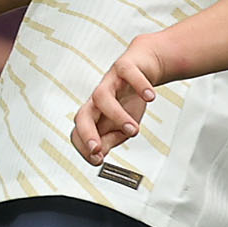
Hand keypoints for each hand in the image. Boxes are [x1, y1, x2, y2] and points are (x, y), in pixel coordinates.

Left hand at [77, 35, 171, 162]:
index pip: (78, 133)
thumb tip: (97, 157)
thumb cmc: (127, 98)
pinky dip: (140, 85)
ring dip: (117, 115)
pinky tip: (149, 97)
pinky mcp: (124, 66)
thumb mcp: (118, 125)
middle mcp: (97, 99)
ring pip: (102, 96)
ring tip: (133, 129)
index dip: (83, 148)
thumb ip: (107, 141)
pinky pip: (128, 74)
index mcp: (94, 115)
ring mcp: (109, 82)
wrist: (142, 68)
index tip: (97, 159)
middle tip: (98, 149)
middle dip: (87, 134)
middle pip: (82, 115)